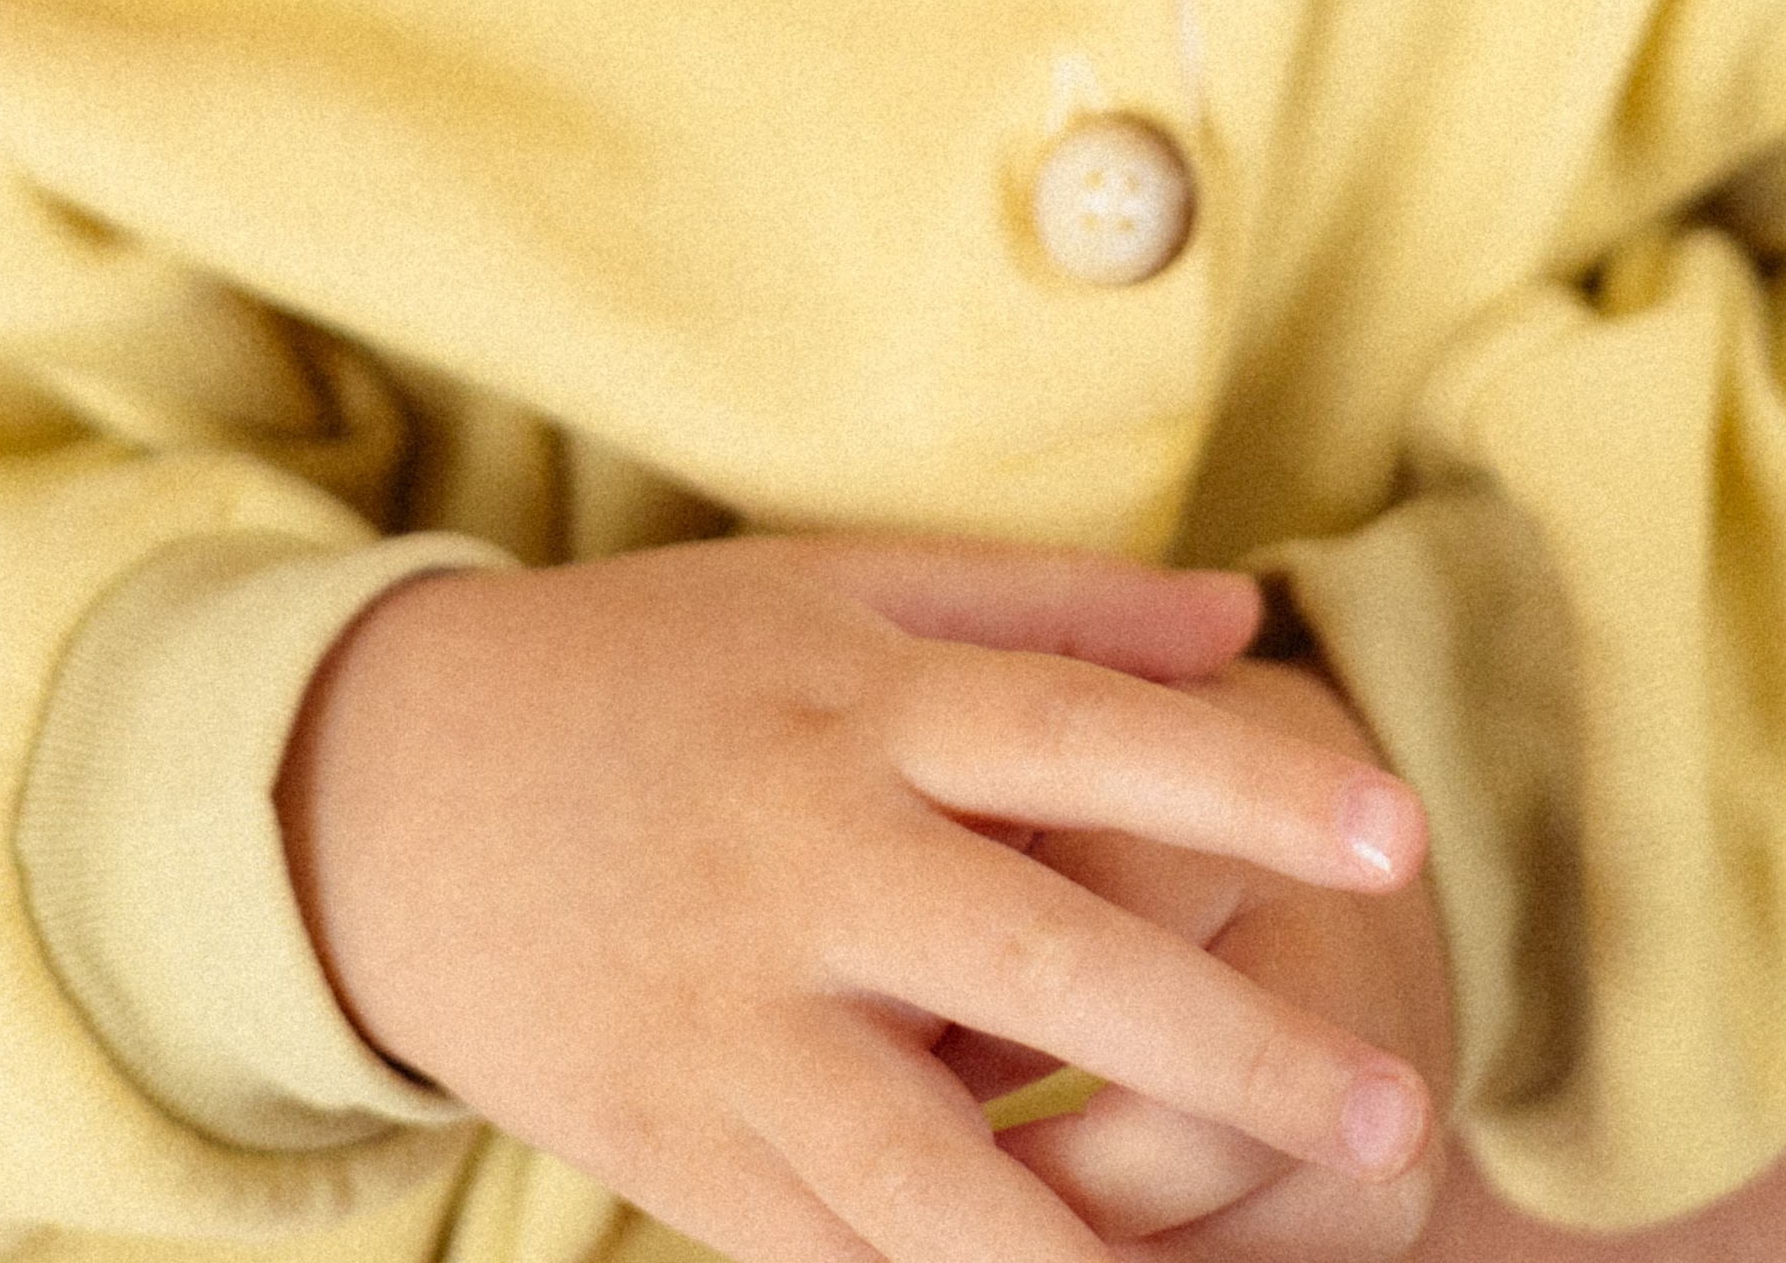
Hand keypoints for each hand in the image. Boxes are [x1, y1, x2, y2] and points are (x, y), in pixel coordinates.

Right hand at [274, 535, 1433, 1262]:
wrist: (387, 794)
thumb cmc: (650, 669)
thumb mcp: (830, 590)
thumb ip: (1047, 608)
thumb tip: (1246, 627)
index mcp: (851, 702)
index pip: (1078, 736)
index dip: (1242, 784)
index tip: (1399, 831)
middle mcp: (801, 859)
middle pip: (1038, 964)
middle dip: (1226, 1048)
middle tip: (1398, 1108)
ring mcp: (732, 1021)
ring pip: (927, 1168)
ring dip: (1092, 1250)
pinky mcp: (676, 1150)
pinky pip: (832, 1253)